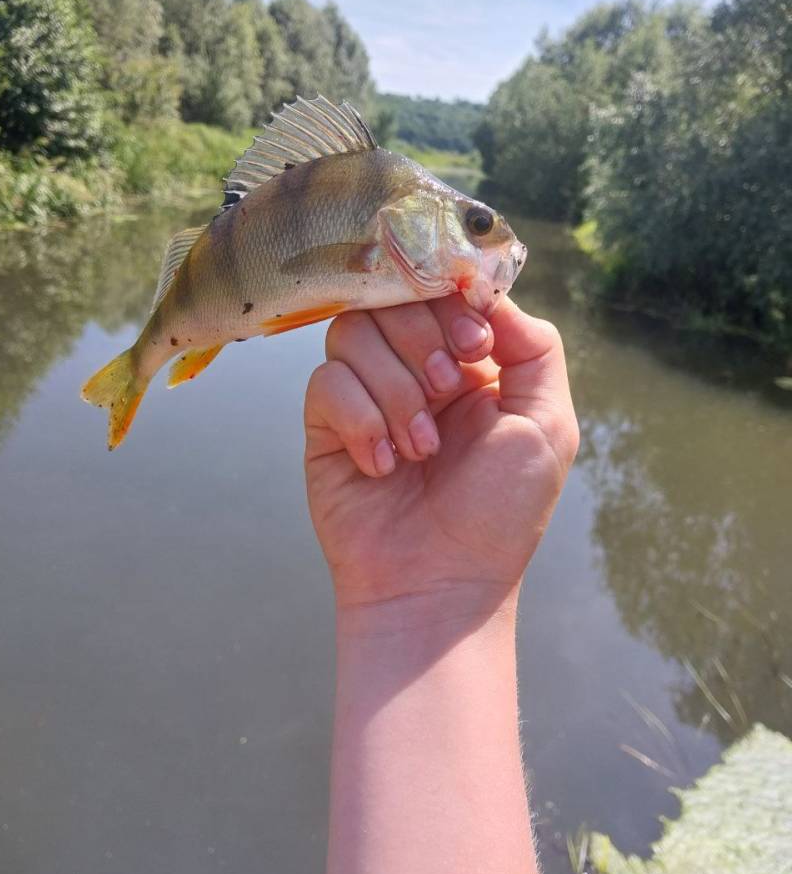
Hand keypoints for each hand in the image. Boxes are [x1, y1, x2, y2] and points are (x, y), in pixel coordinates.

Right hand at [304, 294, 578, 608]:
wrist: (438, 585)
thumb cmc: (499, 514)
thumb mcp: (547, 427)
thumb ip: (534, 348)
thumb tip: (488, 294)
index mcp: (469, 361)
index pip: (443, 288)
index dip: (452, 304)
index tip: (474, 347)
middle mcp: (415, 368)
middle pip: (393, 298)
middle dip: (424, 344)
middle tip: (447, 395)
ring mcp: (367, 394)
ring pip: (353, 333)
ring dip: (394, 390)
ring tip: (418, 449)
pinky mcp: (327, 426)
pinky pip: (326, 383)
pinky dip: (360, 421)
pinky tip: (382, 466)